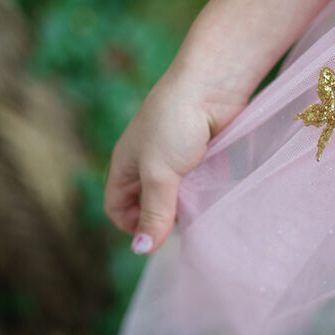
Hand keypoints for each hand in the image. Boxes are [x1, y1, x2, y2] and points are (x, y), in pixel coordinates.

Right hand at [104, 61, 247, 254]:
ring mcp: (177, 157)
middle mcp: (148, 162)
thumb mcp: (159, 172)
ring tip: (203, 210)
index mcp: (125, 164)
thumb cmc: (175, 123)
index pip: (117, 207)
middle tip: (185, 224)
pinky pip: (200, 182)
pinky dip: (206, 191)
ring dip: (188, 206)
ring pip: (177, 195)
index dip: (132, 225)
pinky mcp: (203, 153)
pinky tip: (217, 194)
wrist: (213, 83)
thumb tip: (142, 251)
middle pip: (148, 203)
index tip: (158, 233)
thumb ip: (154, 211)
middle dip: (163, 218)